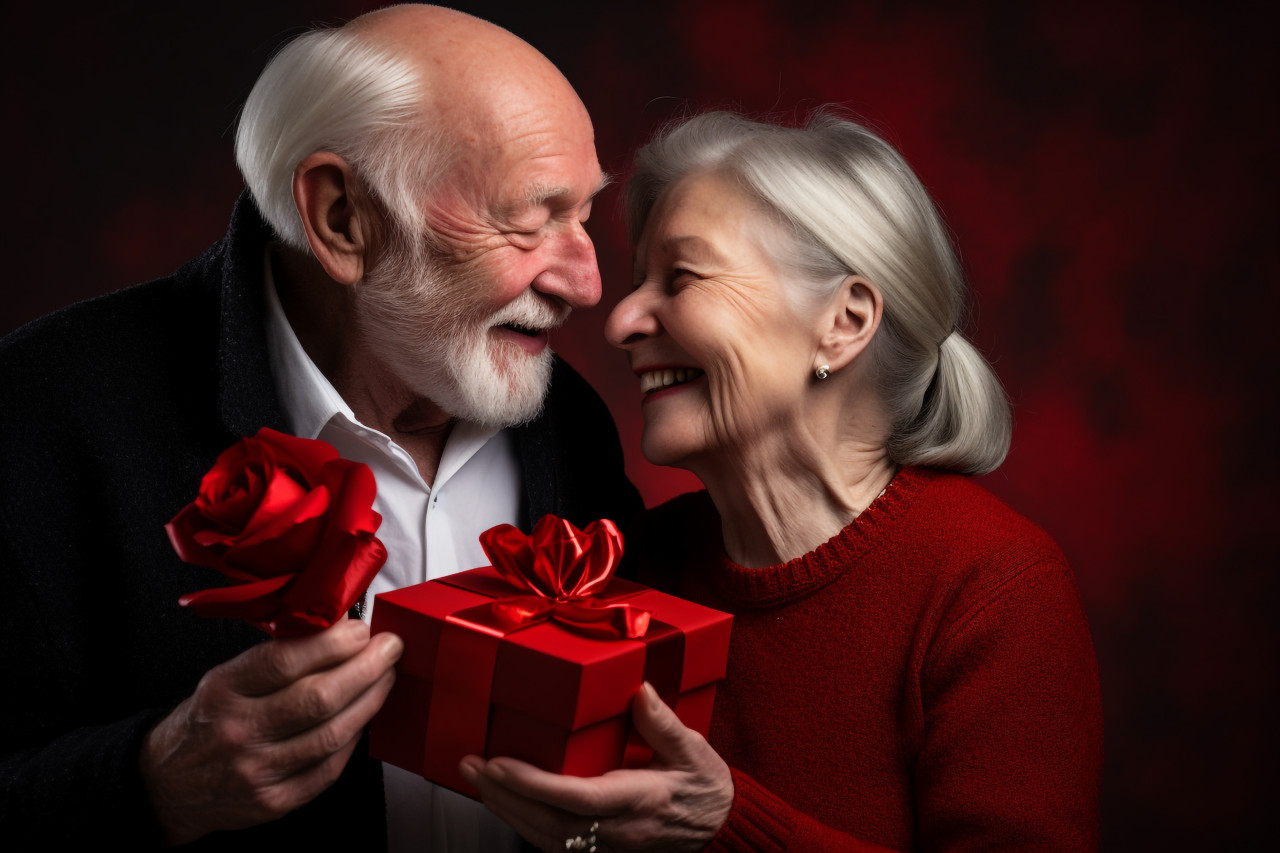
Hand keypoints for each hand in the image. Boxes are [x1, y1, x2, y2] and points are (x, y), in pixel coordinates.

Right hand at [139, 618, 401, 845]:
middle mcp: (239, 732)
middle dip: (366, 668)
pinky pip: (331, 767)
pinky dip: (354, 737)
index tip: (360, 628)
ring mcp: (257, 772)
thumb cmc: (208, 720)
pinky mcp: (275, 802)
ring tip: (386, 677)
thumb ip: (274, 657)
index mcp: (223, 691)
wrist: (168, 784)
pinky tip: (364, 715)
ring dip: (371, 700)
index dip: (332, 642)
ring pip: (332, 733)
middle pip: (318, 698)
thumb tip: (338, 630)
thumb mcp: (224, 678)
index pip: (283, 661)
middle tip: (389, 647)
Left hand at [460, 682, 733, 851]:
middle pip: (548, 821)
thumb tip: (640, 691)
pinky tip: (505, 802)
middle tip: (471, 764)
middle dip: (504, 795)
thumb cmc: (706, 789)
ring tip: (477, 779)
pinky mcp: (600, 851)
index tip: (500, 763)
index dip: (534, 784)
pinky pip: (553, 844)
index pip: (577, 797)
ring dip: (506, 810)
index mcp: (639, 799)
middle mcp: (617, 830)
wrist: (722, 830)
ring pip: (545, 837)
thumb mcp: (693, 749)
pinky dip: (523, 823)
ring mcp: (607, 846)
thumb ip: (663, 723)